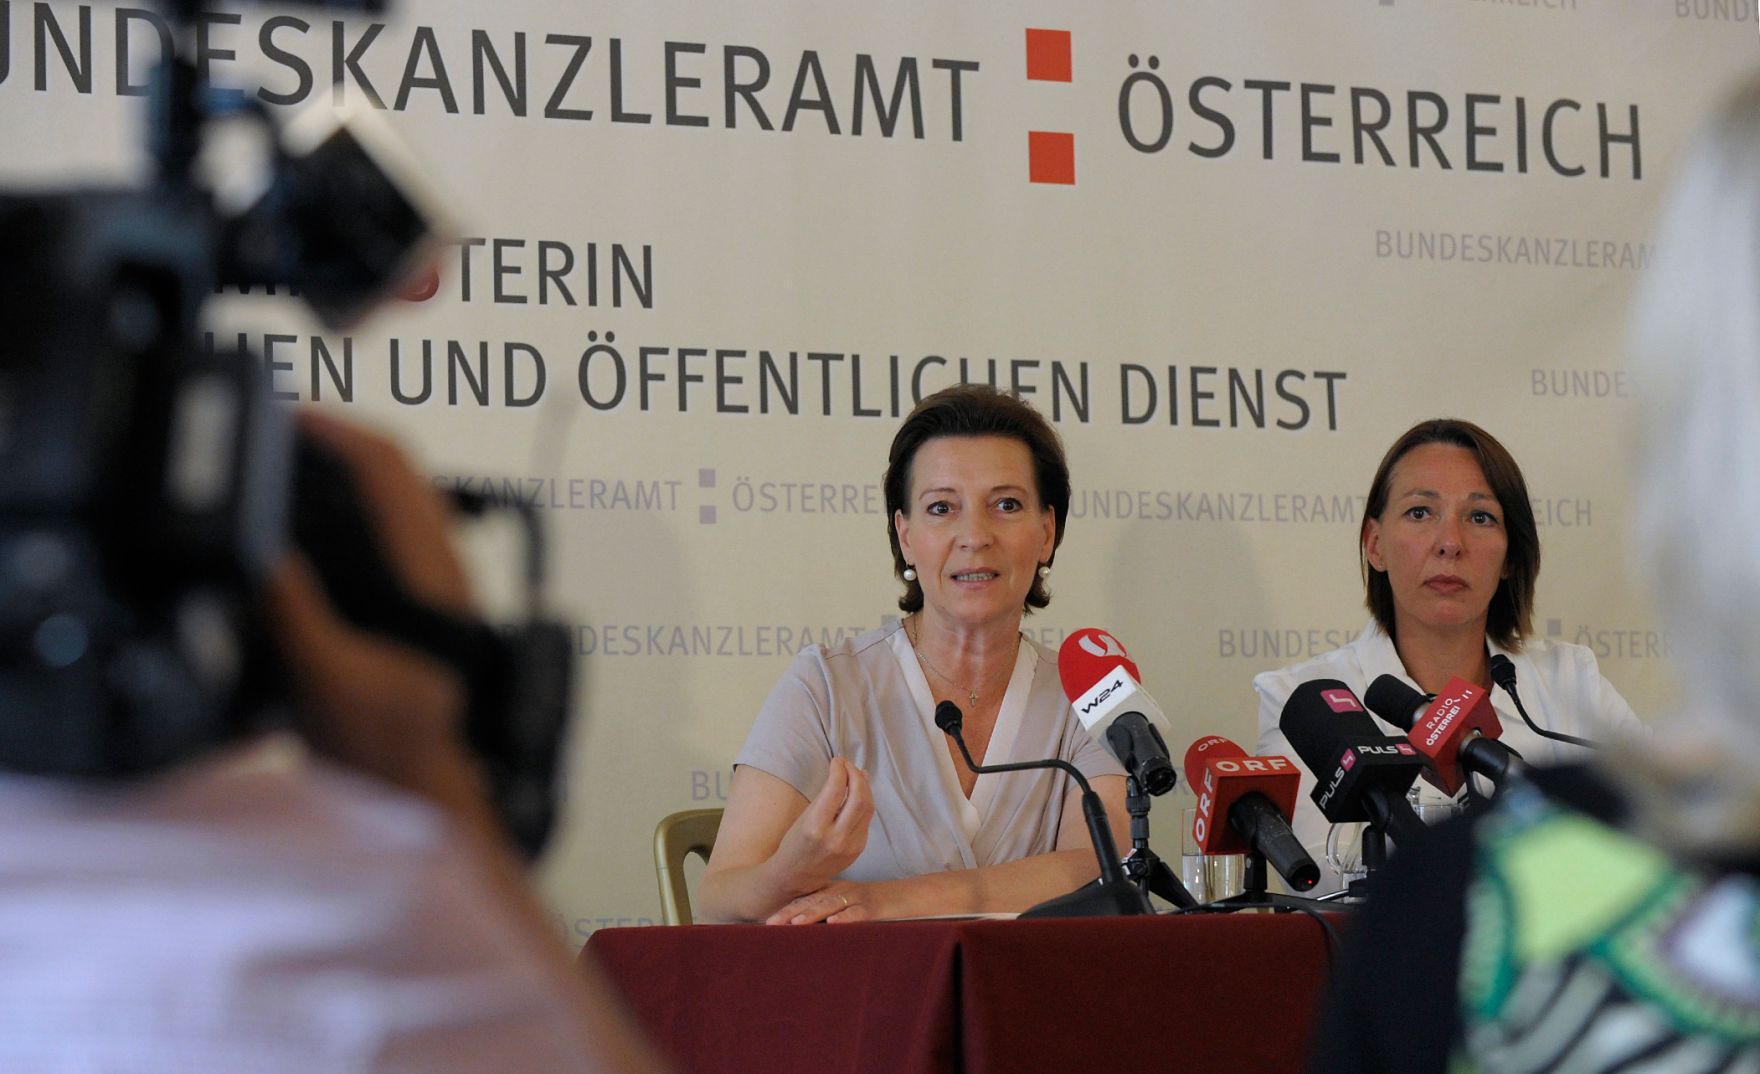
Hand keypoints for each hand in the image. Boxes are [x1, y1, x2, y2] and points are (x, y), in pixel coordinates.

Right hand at [262, 412, 481, 809]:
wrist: (421, 798)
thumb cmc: (388, 750)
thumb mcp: (326, 681)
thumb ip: (293, 613)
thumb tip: (261, 549)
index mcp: (431, 574)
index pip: (391, 468)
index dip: (337, 430)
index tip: (287, 414)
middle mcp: (442, 569)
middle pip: (396, 472)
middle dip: (335, 440)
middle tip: (275, 429)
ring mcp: (435, 585)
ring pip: (396, 499)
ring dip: (344, 472)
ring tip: (285, 461)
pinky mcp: (420, 606)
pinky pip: (387, 532)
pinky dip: (349, 508)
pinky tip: (309, 522)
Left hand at [766, 881, 873, 924]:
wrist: (907, 897)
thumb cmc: (873, 906)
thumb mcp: (848, 907)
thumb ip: (828, 914)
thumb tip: (804, 932)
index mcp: (833, 892)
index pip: (806, 900)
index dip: (786, 910)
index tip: (767, 921)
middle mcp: (842, 892)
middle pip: (813, 902)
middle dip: (791, 913)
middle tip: (771, 923)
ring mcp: (857, 898)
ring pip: (831, 905)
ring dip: (812, 914)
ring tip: (795, 923)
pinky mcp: (874, 908)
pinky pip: (858, 913)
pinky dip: (845, 918)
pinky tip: (833, 923)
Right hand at [769, 757, 871, 895]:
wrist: (796, 877)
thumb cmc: (795, 842)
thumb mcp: (805, 817)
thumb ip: (828, 796)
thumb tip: (849, 773)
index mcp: (815, 827)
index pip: (835, 790)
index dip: (840, 770)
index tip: (837, 760)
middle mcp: (835, 838)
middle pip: (858, 799)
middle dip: (856, 776)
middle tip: (849, 765)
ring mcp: (850, 846)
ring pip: (868, 809)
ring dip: (864, 788)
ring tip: (856, 775)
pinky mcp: (858, 850)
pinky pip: (866, 821)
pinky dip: (864, 803)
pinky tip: (859, 793)